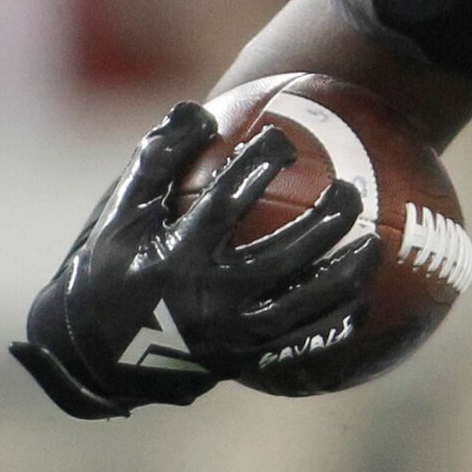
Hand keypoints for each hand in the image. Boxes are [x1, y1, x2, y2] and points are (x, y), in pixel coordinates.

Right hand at [10, 102, 376, 419]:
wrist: (95, 359)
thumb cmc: (112, 270)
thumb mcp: (121, 218)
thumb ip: (157, 162)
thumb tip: (196, 109)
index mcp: (173, 260)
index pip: (222, 205)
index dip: (255, 168)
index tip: (282, 140)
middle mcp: (206, 300)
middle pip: (281, 257)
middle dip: (323, 222)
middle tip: (351, 190)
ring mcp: (230, 337)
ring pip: (303, 305)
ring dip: (346, 274)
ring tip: (376, 243)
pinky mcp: (245, 362)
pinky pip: (303, 342)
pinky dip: (336, 319)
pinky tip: (364, 298)